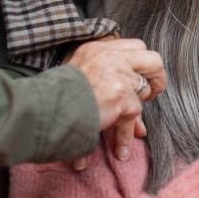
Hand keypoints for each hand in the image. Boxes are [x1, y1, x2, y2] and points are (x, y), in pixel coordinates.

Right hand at [65, 37, 165, 167]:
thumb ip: (102, 86)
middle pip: (153, 59)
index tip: (137, 80)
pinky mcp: (120, 97)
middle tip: (151, 95)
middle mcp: (110, 57)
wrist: (40, 109)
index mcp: (98, 49)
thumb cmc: (52, 97)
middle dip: (158, 77)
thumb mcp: (77, 80)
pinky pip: (133, 118)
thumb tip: (124, 110)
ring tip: (134, 132)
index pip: (135, 46)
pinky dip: (125, 136)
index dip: (141, 64)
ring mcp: (117, 76)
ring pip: (144, 91)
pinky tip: (121, 151)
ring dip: (137, 113)